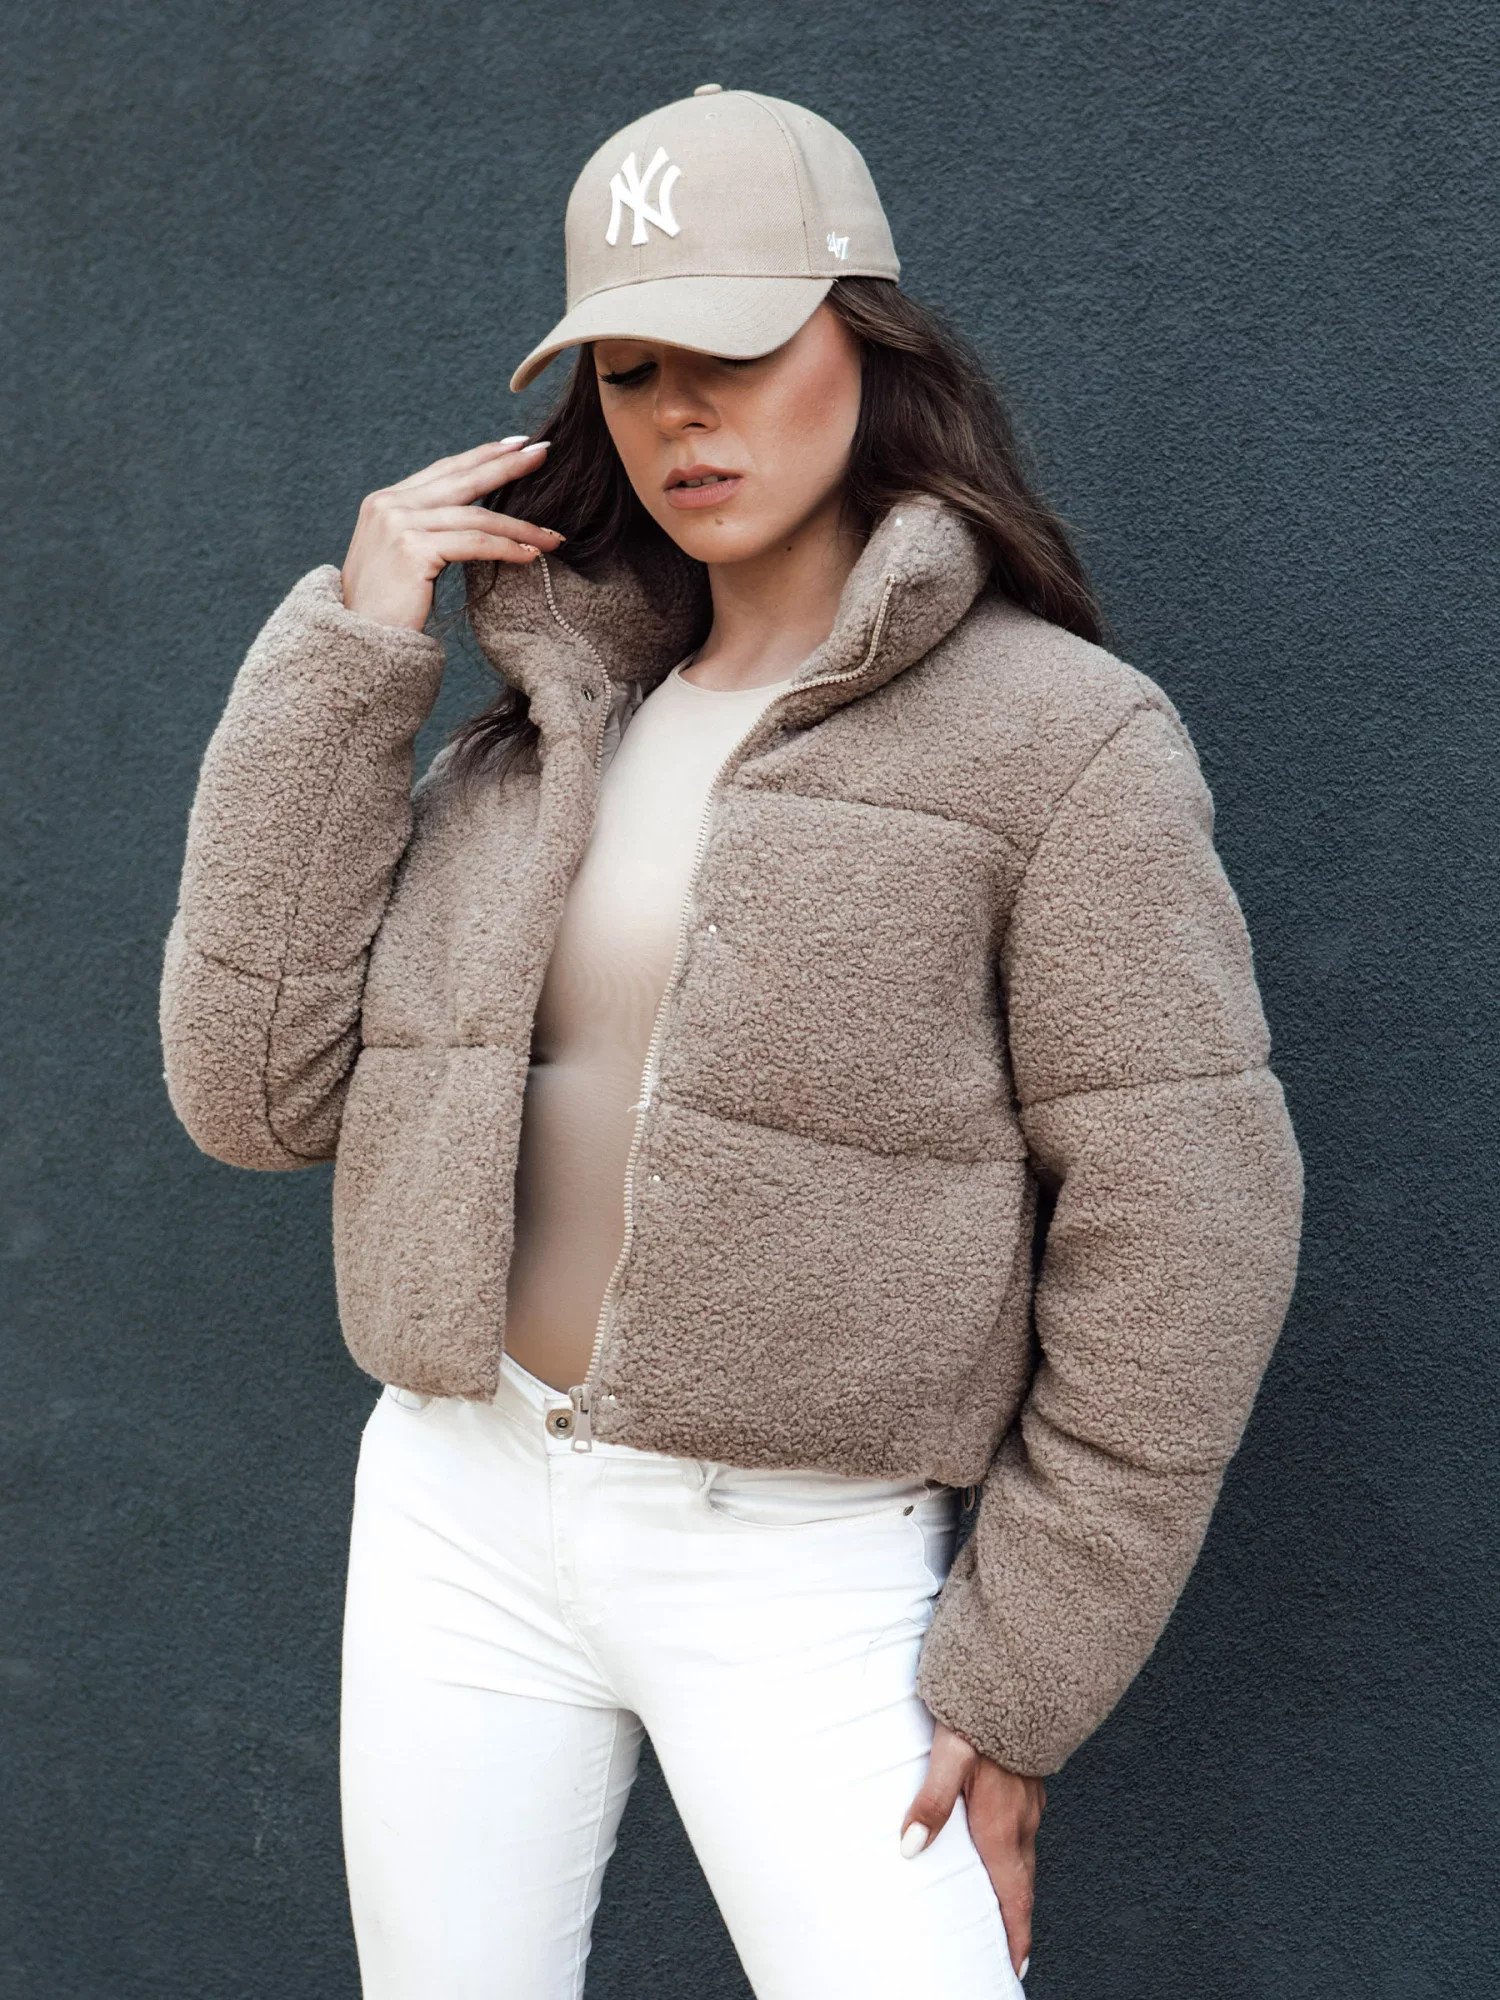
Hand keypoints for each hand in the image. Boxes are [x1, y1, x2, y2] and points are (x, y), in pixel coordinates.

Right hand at [340, 436, 563, 631]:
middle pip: (462, 479)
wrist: (359, 641)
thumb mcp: (400, 556)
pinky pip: (474, 543)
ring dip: (521, 526)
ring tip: (554, 537)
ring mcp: (399, 524)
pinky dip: (507, 547)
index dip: (482, 455)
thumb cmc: (385, 609)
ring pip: (475, 516)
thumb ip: (424, 530)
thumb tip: (465, 517)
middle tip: (544, 452)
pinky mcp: (412, 550)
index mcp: (386, 501)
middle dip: (507, 465)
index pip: (444, 470)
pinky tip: (531, 554)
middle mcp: (389, 505)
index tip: (517, 443)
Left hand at [901, 1720, 1045, 1981]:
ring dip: (1016, 1886)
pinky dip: (1016, 1853)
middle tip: (1009, 1950)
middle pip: (1021, 1883)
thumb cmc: (980, 1712)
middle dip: (1016, 1919)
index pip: (1013, 1895)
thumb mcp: (948, 1753)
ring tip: (1004, 1907)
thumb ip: (931, 1800)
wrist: (1019, 1673)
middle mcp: (1022, 1819)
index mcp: (1001, 1824)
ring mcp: (1029, 1800)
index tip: (1015, 1965)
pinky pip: (1025, 1829)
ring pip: (1024, 1855)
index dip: (1014, 1933)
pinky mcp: (1028, 1781)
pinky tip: (1003, 1845)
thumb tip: (910, 1847)